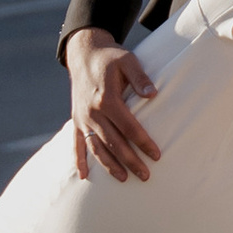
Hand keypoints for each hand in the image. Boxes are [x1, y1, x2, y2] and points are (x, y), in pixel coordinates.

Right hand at [67, 29, 159, 184]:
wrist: (84, 53)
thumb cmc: (111, 58)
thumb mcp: (128, 61)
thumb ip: (140, 78)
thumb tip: (153, 94)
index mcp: (107, 99)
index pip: (129, 127)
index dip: (143, 142)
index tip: (156, 155)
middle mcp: (92, 112)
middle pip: (114, 143)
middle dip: (130, 161)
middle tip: (145, 176)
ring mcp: (82, 118)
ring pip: (96, 147)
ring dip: (109, 165)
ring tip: (124, 179)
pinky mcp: (76, 120)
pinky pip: (76, 144)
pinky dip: (79, 161)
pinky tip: (84, 177)